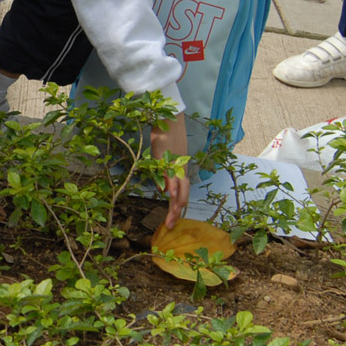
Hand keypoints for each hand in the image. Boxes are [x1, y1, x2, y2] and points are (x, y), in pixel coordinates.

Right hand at [150, 112, 189, 228]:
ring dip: (176, 203)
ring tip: (173, 215)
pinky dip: (171, 185)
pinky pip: (171, 174)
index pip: (181, 195)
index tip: (173, 220)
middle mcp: (180, 171)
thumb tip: (163, 191)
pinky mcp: (168, 159)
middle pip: (182, 195)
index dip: (177, 208)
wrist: (170, 120)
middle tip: (170, 225)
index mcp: (180, 172)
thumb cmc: (167, 138)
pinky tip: (169, 194)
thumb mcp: (164, 159)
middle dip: (176, 212)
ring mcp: (175, 166)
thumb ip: (165, 175)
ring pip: (178, 187)